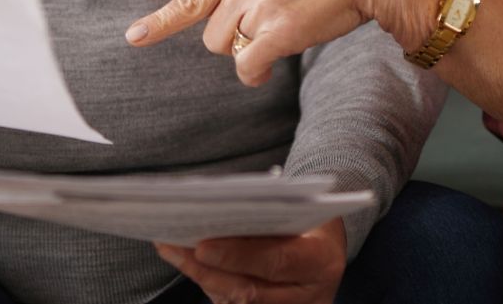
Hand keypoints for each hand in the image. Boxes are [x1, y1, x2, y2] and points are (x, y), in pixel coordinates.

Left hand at [126, 0, 448, 86]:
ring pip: (230, 52)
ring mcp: (258, 4)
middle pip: (212, 37)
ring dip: (252, 55)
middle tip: (270, 32)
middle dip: (236, 44)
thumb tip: (232, 29)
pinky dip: (259, 72)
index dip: (161, 21)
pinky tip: (277, 63)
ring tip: (284, 35)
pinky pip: (249, 67)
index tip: (133, 37)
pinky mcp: (276, 29)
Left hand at [154, 215, 346, 303]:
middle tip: (175, 248)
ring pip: (239, 303)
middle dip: (208, 271)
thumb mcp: (303, 210)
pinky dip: (210, 285)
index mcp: (321, 261)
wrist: (330, 250)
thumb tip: (220, 208)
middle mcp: (309, 295)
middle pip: (250, 291)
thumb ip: (272, 212)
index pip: (276, 261)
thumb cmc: (312, 220)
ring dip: (202, 278)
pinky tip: (189, 264)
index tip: (202, 245)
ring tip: (172, 250)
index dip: (238, 256)